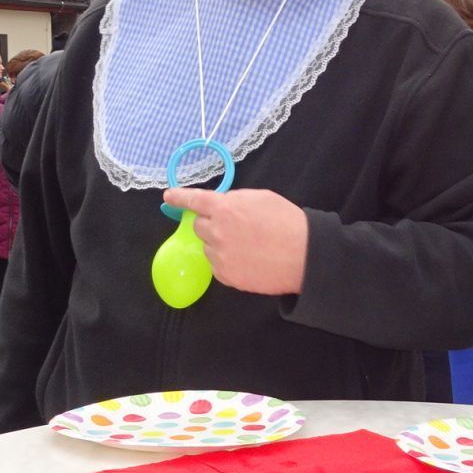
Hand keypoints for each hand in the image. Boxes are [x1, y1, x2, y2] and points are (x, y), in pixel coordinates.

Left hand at [162, 187, 308, 295]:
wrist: (304, 256)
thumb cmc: (286, 222)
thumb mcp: (260, 198)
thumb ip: (234, 200)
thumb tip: (220, 206)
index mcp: (224, 208)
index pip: (193, 200)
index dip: (179, 197)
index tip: (168, 197)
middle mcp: (216, 232)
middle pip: (198, 226)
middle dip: (210, 223)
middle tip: (232, 226)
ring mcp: (219, 256)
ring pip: (207, 247)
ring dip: (218, 244)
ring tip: (246, 246)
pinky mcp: (226, 276)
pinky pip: (217, 265)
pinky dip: (226, 261)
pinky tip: (247, 259)